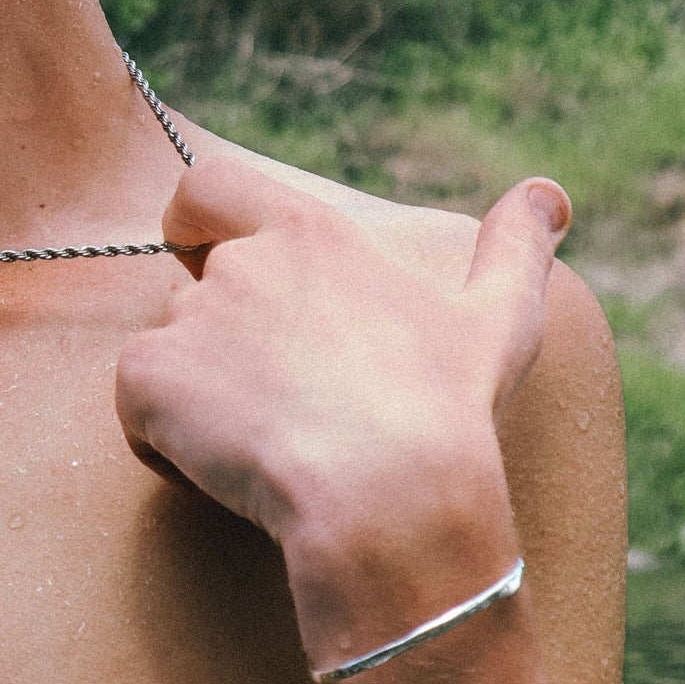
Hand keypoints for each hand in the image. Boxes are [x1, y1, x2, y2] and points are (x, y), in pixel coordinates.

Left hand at [114, 145, 570, 666]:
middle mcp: (239, 262)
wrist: (391, 496)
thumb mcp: (499, 319)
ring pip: (170, 359)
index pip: (208, 187)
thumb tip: (547, 193)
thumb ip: (514, 248)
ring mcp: (187, 319)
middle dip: (223, 345)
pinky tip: (236, 477)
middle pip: (193, 292)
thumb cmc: (450, 409)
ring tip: (278, 450)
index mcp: (311, 233)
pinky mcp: (147, 379)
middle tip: (290, 406)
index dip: (193, 222)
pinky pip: (137, 415)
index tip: (202, 254)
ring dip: (202, 400)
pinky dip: (167, 449)